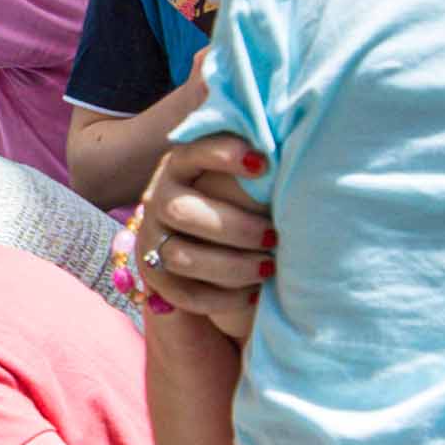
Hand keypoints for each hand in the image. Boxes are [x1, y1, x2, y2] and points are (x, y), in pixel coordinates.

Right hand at [132, 142, 274, 334]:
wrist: (195, 239)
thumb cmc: (233, 198)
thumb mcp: (235, 175)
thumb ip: (254, 163)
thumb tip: (293, 146)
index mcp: (179, 166)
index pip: (193, 153)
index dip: (223, 156)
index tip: (263, 164)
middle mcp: (158, 199)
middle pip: (182, 212)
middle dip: (235, 227)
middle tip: (273, 236)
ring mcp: (152, 238)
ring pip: (182, 257)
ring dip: (232, 266)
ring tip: (269, 268)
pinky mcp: (155, 276)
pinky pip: (185, 294)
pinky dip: (223, 298)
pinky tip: (254, 293)